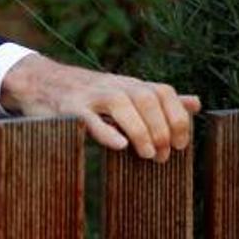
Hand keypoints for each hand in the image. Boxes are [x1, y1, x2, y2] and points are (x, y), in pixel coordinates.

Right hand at [0, 54, 199, 162]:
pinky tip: (119, 145)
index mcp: (129, 84)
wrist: (43, 82)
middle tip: (163, 156)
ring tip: (146, 154)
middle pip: (146, 97)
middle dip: (161, 128)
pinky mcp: (70, 108)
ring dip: (140, 130)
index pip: (162, 91)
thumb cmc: (91, 94)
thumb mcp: (127, 92)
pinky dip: (106, 131)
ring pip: (121, 104)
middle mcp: (113, 85)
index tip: (181, 144)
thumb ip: (159, 100)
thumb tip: (195, 104)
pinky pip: (89, 117)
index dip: (177, 117)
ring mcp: (91, 95)